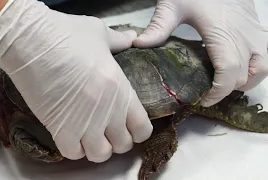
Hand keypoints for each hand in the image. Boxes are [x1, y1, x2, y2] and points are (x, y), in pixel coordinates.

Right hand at [0, 0, 151, 161]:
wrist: (31, 41)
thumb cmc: (67, 34)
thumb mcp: (99, 33)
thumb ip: (119, 40)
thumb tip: (132, 37)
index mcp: (121, 90)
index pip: (143, 128)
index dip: (138, 130)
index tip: (130, 125)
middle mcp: (107, 112)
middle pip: (123, 145)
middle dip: (118, 140)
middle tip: (108, 129)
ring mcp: (84, 123)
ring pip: (100, 155)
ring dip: (97, 148)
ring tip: (90, 135)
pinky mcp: (59, 128)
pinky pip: (73, 154)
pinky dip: (74, 149)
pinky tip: (71, 135)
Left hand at [133, 0, 267, 106]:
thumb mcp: (173, 6)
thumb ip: (158, 27)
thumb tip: (139, 44)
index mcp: (222, 32)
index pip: (229, 71)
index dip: (218, 92)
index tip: (203, 100)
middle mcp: (244, 36)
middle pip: (243, 76)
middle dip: (225, 91)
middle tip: (206, 94)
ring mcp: (255, 33)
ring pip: (261, 69)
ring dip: (245, 82)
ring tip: (224, 86)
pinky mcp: (260, 30)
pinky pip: (266, 57)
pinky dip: (256, 70)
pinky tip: (240, 70)